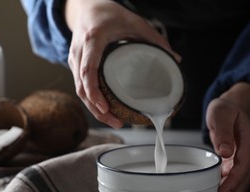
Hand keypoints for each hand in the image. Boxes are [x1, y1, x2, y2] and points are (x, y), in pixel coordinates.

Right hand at [64, 0, 178, 127]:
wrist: (86, 6)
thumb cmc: (109, 13)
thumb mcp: (134, 21)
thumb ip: (155, 39)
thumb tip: (175, 59)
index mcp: (93, 40)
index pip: (87, 70)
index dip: (94, 91)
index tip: (105, 106)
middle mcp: (79, 51)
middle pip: (81, 87)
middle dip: (96, 109)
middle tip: (117, 122)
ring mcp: (74, 59)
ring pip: (79, 90)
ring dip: (94, 109)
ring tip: (114, 121)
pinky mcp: (75, 64)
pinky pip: (80, 86)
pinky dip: (92, 101)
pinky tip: (106, 110)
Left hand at [205, 83, 249, 191]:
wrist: (230, 110)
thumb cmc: (225, 111)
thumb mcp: (221, 113)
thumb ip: (223, 131)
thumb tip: (225, 152)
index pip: (243, 165)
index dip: (233, 181)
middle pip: (244, 181)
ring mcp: (246, 162)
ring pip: (240, 185)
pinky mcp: (238, 166)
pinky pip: (234, 183)